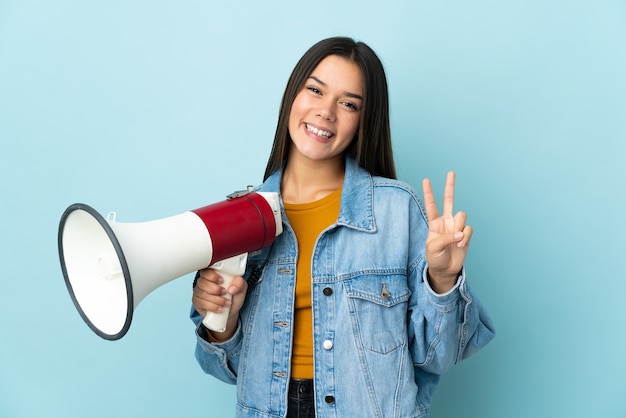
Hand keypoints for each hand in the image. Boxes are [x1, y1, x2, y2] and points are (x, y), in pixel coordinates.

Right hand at [192, 268, 247, 339]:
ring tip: (226, 302)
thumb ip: (240, 283)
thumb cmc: (233, 297)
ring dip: (217, 300)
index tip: (221, 280)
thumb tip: (232, 287)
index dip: (212, 275)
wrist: (230, 312)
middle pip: (203, 282)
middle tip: (225, 292)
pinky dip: (213, 307)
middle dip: (216, 289)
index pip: (206, 270)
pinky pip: (202, 303)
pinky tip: (220, 308)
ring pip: (203, 294)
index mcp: (213, 274)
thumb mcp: (241, 288)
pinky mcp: (197, 303)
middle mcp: (203, 282)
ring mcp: (199, 292)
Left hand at [422, 171, 471, 292]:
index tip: (426, 179)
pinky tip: (461, 245)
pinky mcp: (466, 234)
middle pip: (449, 200)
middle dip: (450, 186)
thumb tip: (461, 232)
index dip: (429, 193)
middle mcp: (446, 221)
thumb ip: (446, 237)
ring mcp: (456, 226)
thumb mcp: (433, 247)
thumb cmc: (435, 258)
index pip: (431, 205)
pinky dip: (465, 237)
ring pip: (462, 215)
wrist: (445, 270)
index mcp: (434, 223)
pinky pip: (468, 229)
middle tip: (451, 172)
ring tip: (456, 240)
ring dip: (459, 227)